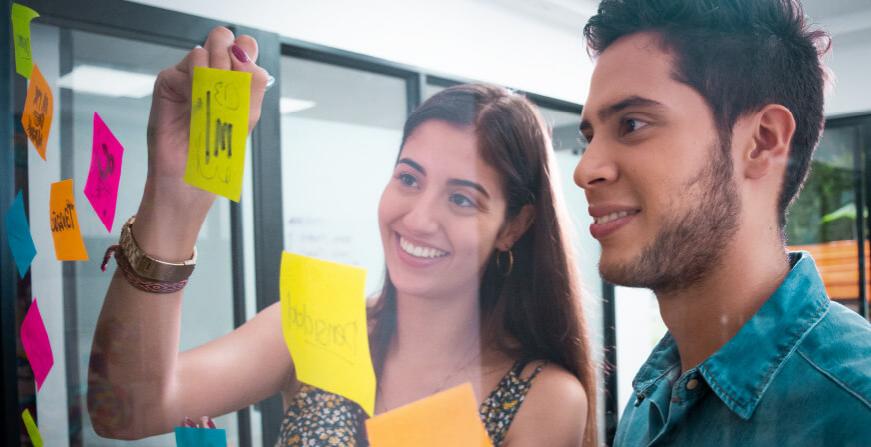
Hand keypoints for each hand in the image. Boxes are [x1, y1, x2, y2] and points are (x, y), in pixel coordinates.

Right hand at [136, 27, 268, 258]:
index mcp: (235, 83)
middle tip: (227, 87)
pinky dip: (196, 79)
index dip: (247, 56)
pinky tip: (196, 101)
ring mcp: (190, 77)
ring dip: (214, 73)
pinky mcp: (169, 82)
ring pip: (206, 49)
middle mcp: (213, 76)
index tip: (245, 78)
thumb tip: (243, 48)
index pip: (245, 48)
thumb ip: (251, 80)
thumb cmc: (218, 154)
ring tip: (211, 103)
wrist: (190, 179)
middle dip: (231, 59)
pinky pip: (186, 64)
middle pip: (226, 40)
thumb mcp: (245, 117)